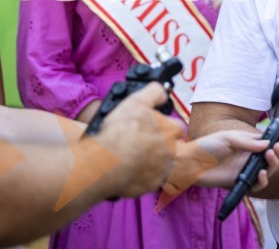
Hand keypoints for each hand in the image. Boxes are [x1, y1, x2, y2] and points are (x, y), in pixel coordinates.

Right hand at [96, 82, 182, 197]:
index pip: (175, 125)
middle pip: (168, 145)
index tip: (150, 127)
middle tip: (138, 142)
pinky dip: (139, 175)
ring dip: (148, 160)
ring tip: (130, 156)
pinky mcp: (150, 185)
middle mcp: (171, 151)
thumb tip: (162, 91)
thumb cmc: (120, 131)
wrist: (103, 162)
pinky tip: (127, 169)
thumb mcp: (137, 101)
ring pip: (159, 163)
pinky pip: (148, 179)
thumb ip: (154, 92)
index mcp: (171, 130)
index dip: (162, 125)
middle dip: (156, 144)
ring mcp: (161, 170)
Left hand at [182, 130, 278, 189]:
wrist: (191, 163)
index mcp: (247, 143)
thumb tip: (267, 144)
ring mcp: (245, 170)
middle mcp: (249, 157)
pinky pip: (257, 185)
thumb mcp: (228, 138)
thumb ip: (248, 142)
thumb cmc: (207, 147)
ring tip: (270, 157)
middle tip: (278, 148)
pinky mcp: (240, 182)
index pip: (267, 141)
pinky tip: (261, 174)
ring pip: (267, 170)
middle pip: (272, 157)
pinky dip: (262, 180)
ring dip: (273, 164)